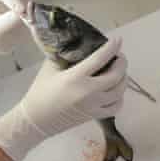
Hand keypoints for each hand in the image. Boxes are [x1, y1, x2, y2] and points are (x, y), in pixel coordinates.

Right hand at [0, 38, 127, 160]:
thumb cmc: (41, 92)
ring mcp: (93, 106)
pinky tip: (116, 91)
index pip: (99, 59)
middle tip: (119, 56)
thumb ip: (65, 55)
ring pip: (119, 92)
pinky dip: (119, 98)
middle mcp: (88, 92)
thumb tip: (77, 44)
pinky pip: (115, 107)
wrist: (36, 120)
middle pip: (115, 76)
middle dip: (122, 63)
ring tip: (120, 72)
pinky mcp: (94, 116)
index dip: (111, 48)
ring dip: (123, 79)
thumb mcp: (50, 68)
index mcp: (75, 78)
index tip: (117, 40)